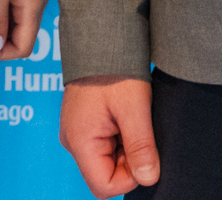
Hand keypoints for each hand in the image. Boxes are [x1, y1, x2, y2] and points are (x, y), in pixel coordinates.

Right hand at [61, 74, 159, 196]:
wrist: (101, 36)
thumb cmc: (114, 67)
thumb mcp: (134, 108)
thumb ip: (140, 147)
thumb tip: (148, 179)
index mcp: (79, 140)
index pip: (104, 186)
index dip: (130, 178)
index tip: (144, 152)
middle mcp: (73, 140)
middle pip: (105, 174)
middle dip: (129, 161)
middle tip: (140, 130)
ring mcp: (77, 131)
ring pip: (107, 160)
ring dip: (126, 147)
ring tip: (133, 118)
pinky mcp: (84, 123)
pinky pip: (105, 144)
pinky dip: (120, 137)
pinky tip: (126, 115)